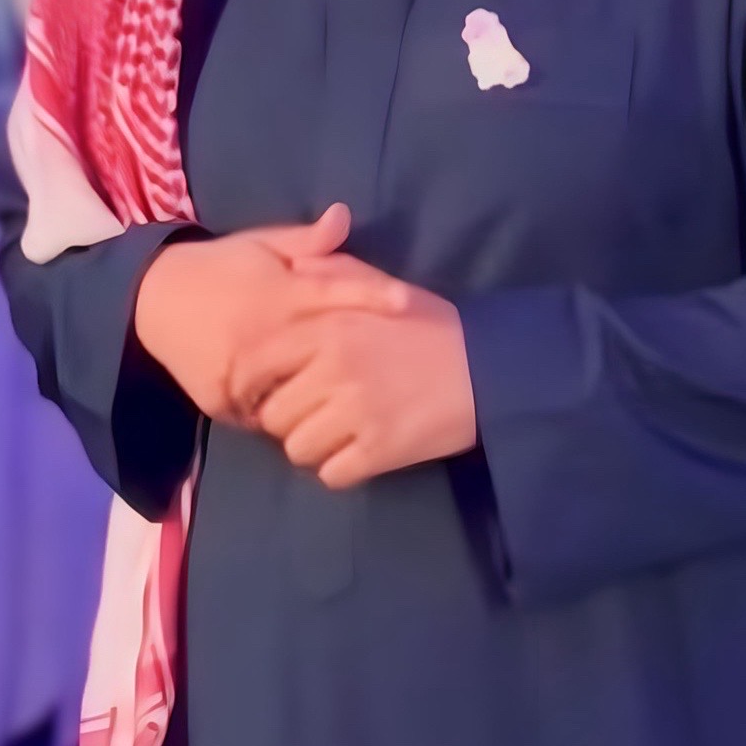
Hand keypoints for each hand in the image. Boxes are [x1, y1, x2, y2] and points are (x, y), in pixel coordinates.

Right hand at [132, 205, 406, 424]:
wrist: (152, 302)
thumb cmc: (219, 267)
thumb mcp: (260, 244)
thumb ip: (306, 241)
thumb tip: (345, 214)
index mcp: (275, 291)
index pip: (333, 291)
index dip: (373, 295)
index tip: (409, 301)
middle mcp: (261, 334)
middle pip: (323, 350)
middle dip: (359, 356)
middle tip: (396, 360)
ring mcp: (240, 373)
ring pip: (297, 392)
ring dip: (326, 393)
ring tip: (363, 394)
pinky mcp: (222, 401)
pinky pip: (264, 417)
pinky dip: (287, 416)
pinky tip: (313, 418)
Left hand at [249, 267, 475, 488]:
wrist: (487, 365)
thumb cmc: (427, 323)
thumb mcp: (377, 284)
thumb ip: (328, 272)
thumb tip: (288, 269)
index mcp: (329, 326)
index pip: (258, 365)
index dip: (259, 382)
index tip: (276, 386)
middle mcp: (335, 369)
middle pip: (274, 416)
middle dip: (290, 418)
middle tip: (314, 412)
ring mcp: (356, 413)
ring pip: (297, 450)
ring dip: (314, 446)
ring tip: (337, 431)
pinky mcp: (379, 450)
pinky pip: (331, 475)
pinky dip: (341, 468)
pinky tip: (359, 449)